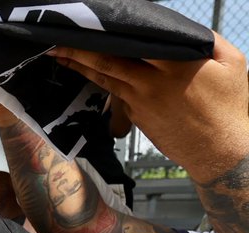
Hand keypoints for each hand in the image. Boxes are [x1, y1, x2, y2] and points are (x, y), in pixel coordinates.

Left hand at [49, 33, 248, 183]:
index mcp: (174, 66)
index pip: (134, 44)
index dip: (108, 36)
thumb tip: (183, 31)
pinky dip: (101, 83)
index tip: (90, 26)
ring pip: (105, 80)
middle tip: (56, 43)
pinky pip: (117, 96)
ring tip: (60, 56)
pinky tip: (89, 73)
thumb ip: (206, 41)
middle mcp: (151, 84)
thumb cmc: (229, 105)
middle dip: (78, 52)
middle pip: (108, 63)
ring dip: (80, 68)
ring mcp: (141, 103)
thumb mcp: (231, 63)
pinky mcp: (137, 118)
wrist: (220, 150)